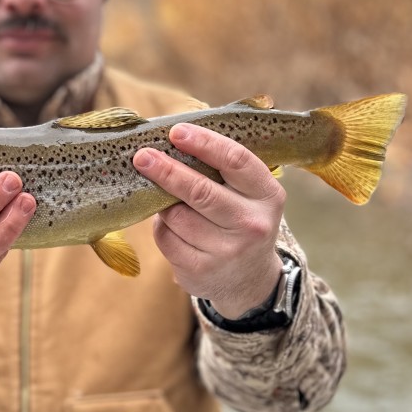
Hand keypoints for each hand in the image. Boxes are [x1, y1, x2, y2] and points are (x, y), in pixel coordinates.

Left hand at [133, 124, 285, 317]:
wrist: (248, 280)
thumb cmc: (240, 221)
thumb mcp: (249, 195)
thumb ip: (222, 169)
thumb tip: (172, 140)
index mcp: (268, 195)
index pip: (236, 161)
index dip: (204, 143)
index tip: (176, 132)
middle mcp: (252, 224)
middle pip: (201, 191)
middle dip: (167, 170)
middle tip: (143, 156)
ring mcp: (227, 251)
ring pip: (177, 215)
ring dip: (164, 204)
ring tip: (166, 200)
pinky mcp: (201, 270)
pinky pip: (166, 238)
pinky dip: (161, 227)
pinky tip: (170, 225)